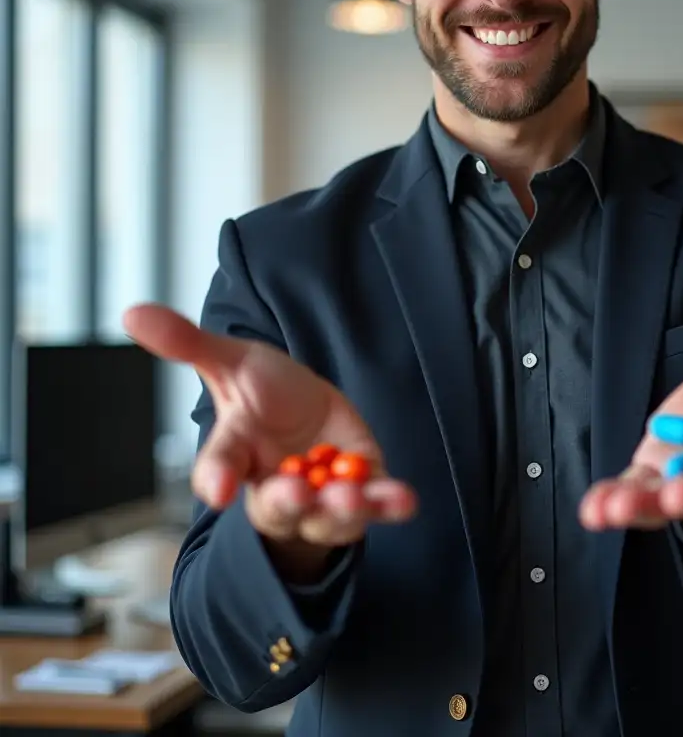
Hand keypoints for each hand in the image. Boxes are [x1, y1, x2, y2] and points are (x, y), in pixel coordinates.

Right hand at [122, 305, 417, 559]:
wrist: (309, 408)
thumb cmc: (262, 394)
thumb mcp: (229, 362)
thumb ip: (188, 343)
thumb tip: (132, 310)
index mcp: (236, 459)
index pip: (221, 469)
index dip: (217, 478)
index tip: (217, 489)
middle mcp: (277, 488)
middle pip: (278, 507)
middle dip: (286, 502)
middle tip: (293, 493)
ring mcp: (322, 495)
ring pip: (328, 516)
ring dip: (341, 508)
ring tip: (353, 495)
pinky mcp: (364, 487)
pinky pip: (376, 503)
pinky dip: (388, 503)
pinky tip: (404, 500)